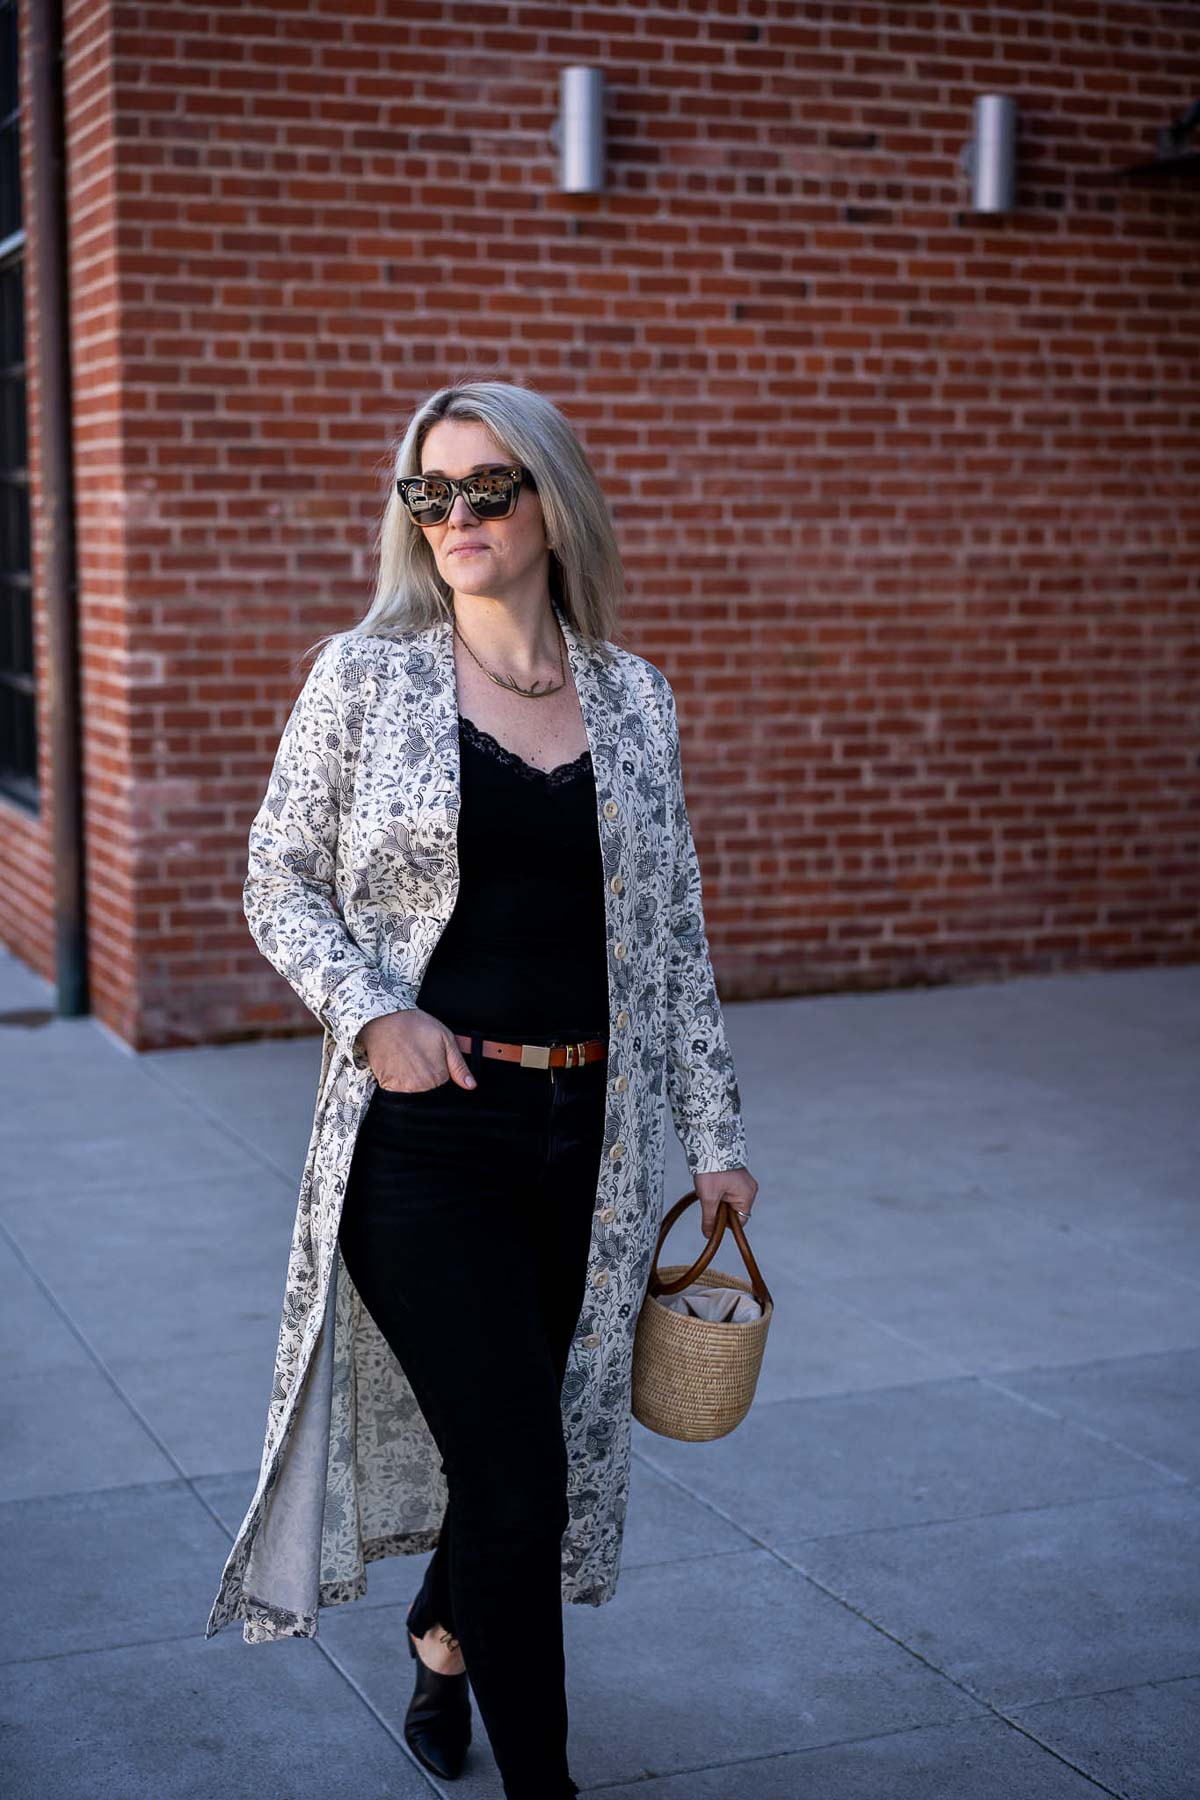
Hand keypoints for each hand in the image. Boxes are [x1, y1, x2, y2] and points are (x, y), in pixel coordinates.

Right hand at [361, 1009, 477, 1093]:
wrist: (386, 1018)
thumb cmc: (415, 1025)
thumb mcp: (446, 1039)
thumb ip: (459, 1065)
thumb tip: (470, 1085)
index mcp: (438, 1077)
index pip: (444, 1087)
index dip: (440, 1074)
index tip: (432, 1062)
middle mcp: (421, 1086)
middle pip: (429, 1092)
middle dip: (427, 1078)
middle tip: (419, 1059)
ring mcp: (403, 1088)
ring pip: (413, 1094)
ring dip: (412, 1081)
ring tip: (409, 1060)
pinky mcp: (386, 1085)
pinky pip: (396, 1093)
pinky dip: (398, 1082)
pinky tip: (398, 1065)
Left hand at [693, 1165, 757, 1237]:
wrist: (709, 1144)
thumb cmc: (712, 1169)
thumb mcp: (708, 1197)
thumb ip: (710, 1218)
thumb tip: (709, 1235)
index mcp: (747, 1195)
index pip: (740, 1221)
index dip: (726, 1223)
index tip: (713, 1217)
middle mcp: (749, 1189)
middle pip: (735, 1211)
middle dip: (720, 1209)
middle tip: (709, 1199)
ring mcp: (743, 1182)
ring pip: (729, 1201)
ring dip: (718, 1199)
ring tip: (709, 1188)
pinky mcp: (736, 1176)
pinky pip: (728, 1191)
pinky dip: (718, 1191)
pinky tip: (710, 1184)